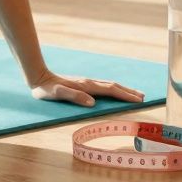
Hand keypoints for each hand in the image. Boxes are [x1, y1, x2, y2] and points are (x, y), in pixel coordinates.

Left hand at [28, 69, 145, 106]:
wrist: (37, 78)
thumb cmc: (46, 89)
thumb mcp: (57, 94)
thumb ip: (74, 97)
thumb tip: (92, 103)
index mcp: (86, 86)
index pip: (110, 91)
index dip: (125, 96)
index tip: (138, 100)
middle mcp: (89, 82)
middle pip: (113, 86)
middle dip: (129, 92)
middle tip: (143, 98)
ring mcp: (86, 82)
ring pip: (109, 85)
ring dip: (123, 90)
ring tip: (136, 94)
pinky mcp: (83, 84)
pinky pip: (103, 86)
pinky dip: (114, 89)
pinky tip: (115, 92)